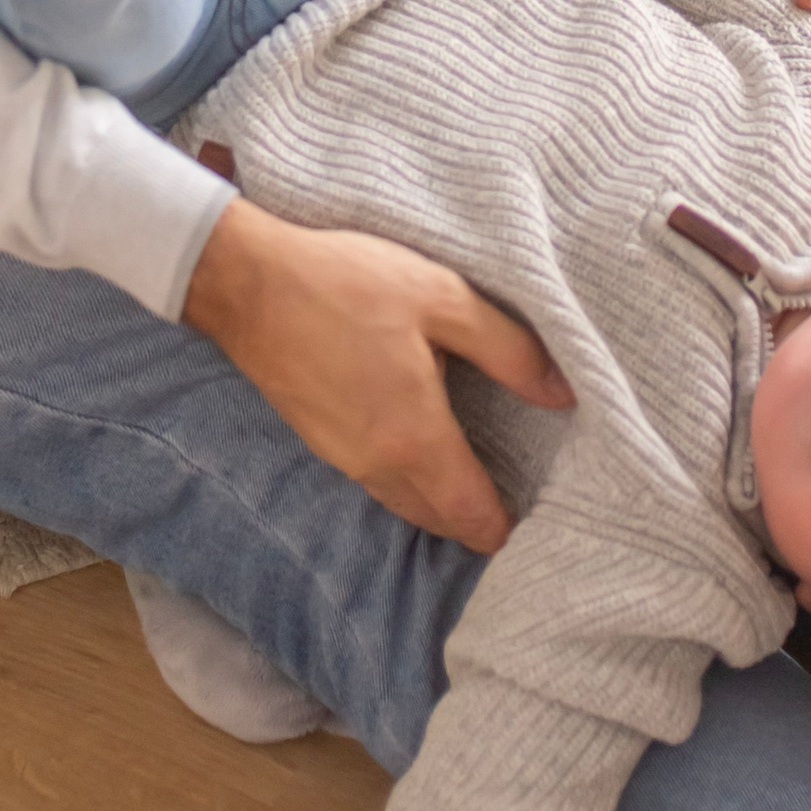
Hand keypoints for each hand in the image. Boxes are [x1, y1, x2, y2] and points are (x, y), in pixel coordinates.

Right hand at [183, 201, 569, 554]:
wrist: (247, 284)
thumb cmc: (347, 283)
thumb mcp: (442, 297)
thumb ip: (508, 348)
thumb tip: (563, 394)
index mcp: (416, 436)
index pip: (470, 513)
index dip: (503, 527)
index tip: (533, 520)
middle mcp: (378, 463)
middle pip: (437, 519)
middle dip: (474, 524)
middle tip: (512, 505)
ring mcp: (342, 457)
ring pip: (403, 505)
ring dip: (438, 506)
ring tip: (473, 485)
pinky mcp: (320, 441)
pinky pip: (376, 484)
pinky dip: (406, 485)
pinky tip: (418, 453)